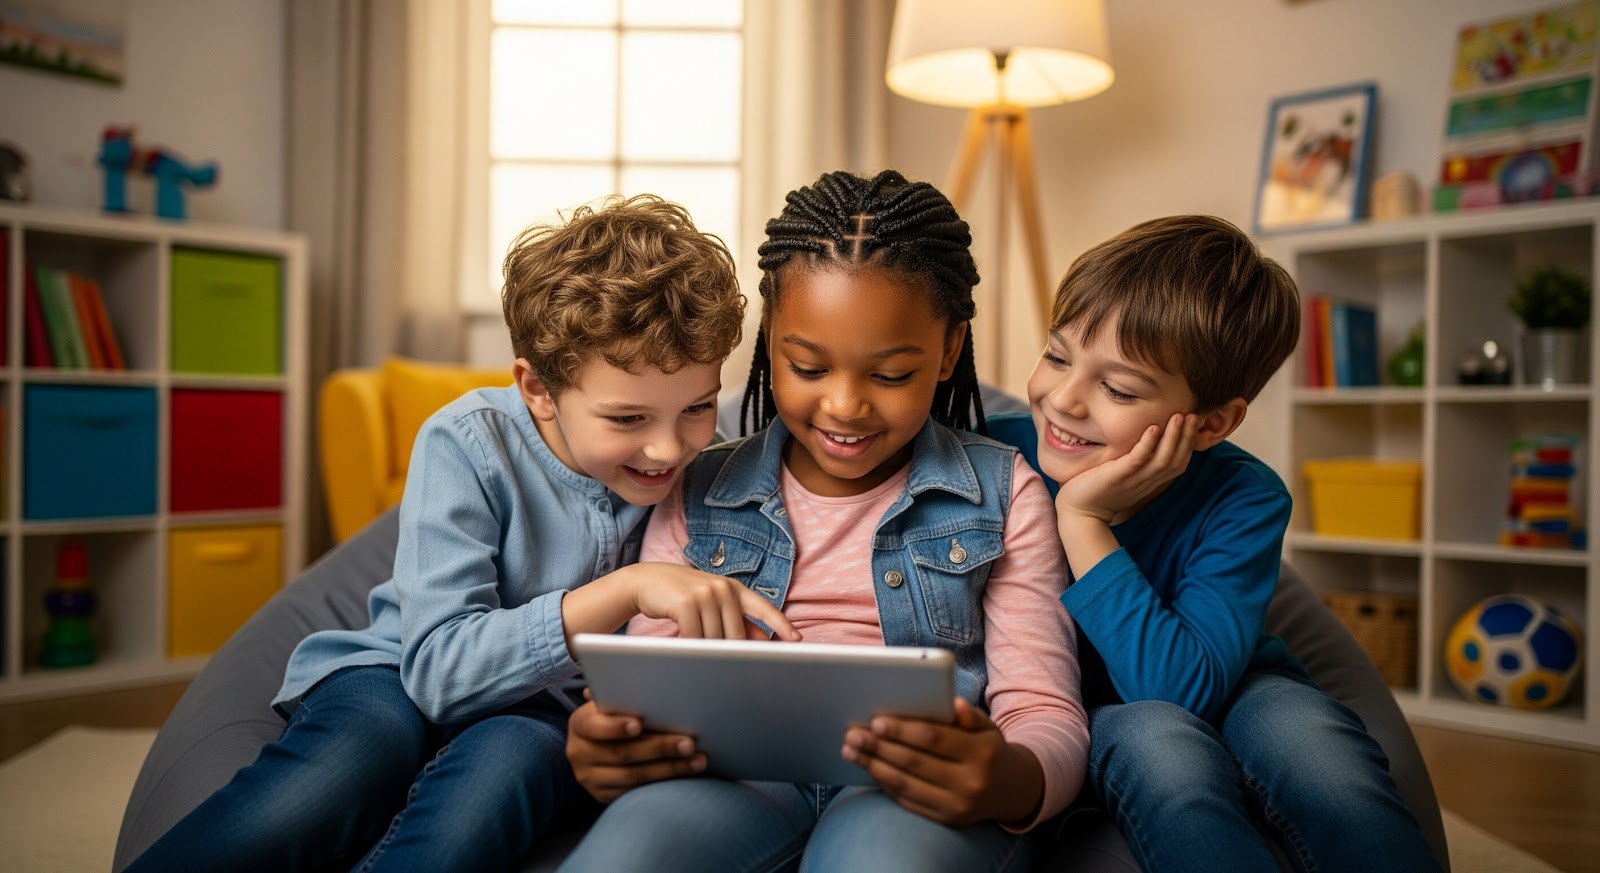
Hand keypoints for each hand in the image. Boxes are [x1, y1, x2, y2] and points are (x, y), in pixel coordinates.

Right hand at [562, 562, 800, 644]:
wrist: (647, 581)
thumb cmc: (684, 596)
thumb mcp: (713, 603)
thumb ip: (737, 620)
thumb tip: (765, 642)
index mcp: (734, 589)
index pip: (763, 607)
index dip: (781, 624)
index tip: (797, 639)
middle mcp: (723, 588)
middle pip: (736, 635)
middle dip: (731, 655)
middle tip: (730, 672)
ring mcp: (705, 593)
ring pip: (715, 639)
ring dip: (706, 653)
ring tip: (699, 661)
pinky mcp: (686, 602)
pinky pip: (694, 637)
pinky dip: (690, 648)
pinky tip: (685, 652)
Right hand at [567, 691, 704, 802]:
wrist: (592, 747)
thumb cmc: (612, 715)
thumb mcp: (610, 703)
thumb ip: (625, 696)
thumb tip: (648, 683)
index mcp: (580, 724)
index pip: (596, 726)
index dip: (617, 726)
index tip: (639, 724)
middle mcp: (579, 753)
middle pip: (623, 753)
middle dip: (660, 747)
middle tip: (689, 742)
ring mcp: (589, 778)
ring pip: (634, 776)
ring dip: (670, 769)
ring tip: (697, 761)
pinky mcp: (603, 796)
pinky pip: (636, 793)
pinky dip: (664, 784)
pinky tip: (685, 775)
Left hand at [840, 698, 1041, 827]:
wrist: (1011, 790)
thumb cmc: (989, 750)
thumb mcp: (988, 728)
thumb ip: (970, 715)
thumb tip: (953, 703)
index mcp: (981, 754)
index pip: (935, 740)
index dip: (903, 731)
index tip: (876, 721)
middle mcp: (970, 783)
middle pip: (915, 763)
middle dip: (879, 747)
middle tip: (853, 734)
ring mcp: (957, 806)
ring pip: (906, 784)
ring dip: (873, 766)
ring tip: (850, 750)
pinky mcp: (946, 819)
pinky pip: (908, 800)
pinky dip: (885, 783)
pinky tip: (869, 767)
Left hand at [1056, 411, 1197, 526]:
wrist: (1079, 513)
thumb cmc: (1099, 492)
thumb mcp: (1124, 478)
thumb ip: (1136, 465)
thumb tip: (1144, 446)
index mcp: (1150, 482)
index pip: (1178, 464)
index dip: (1188, 445)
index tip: (1193, 424)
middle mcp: (1146, 482)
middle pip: (1176, 461)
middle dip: (1186, 437)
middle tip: (1193, 415)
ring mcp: (1133, 480)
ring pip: (1162, 460)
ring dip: (1173, 437)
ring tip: (1179, 416)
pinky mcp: (1118, 476)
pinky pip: (1137, 460)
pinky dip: (1147, 444)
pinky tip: (1153, 428)